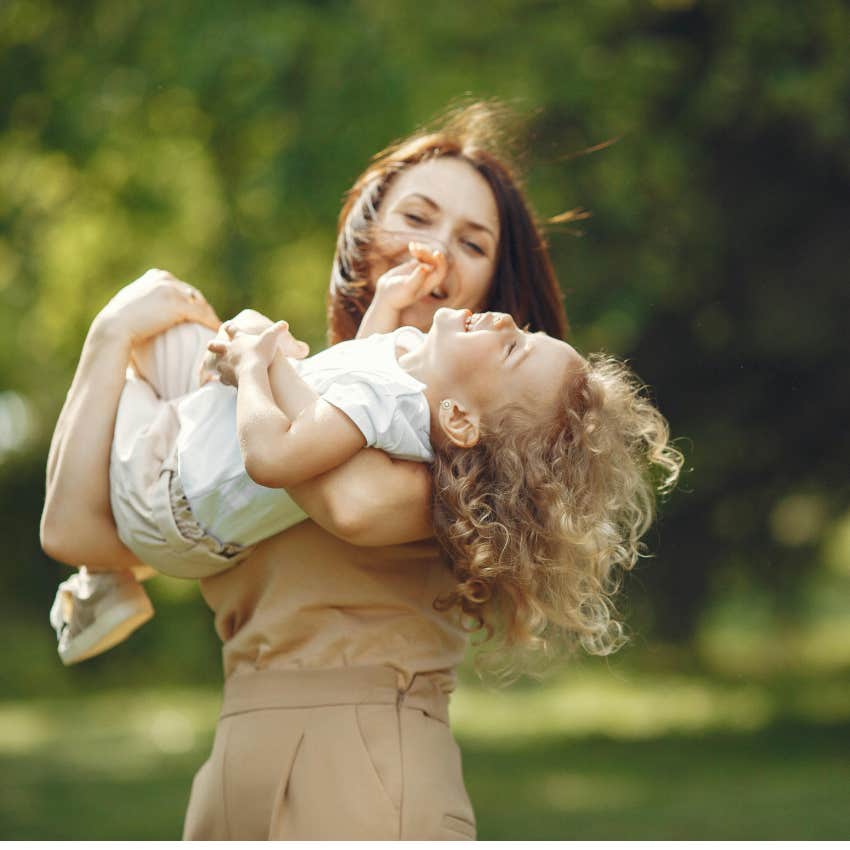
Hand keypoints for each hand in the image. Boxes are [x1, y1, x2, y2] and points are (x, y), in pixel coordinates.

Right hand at [95, 268, 219, 345]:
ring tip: (217, 329)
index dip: (190, 300)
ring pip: (200, 304)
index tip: (197, 313)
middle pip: (193, 294)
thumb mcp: (131, 305)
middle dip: (203, 308)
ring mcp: (172, 290)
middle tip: (211, 323)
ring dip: (210, 316)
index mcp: (155, 276)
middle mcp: (165, 279)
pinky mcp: (178, 304)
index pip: (181, 287)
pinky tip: (216, 332)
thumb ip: (144, 302)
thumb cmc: (118, 322)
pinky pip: (202, 315)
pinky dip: (211, 323)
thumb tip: (147, 312)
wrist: (113, 327)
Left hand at [208, 320, 308, 385]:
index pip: (232, 329)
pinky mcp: (226, 377)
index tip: (228, 326)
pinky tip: (225, 381)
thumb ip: (278, 330)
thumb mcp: (272, 338)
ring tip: (221, 366)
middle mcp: (228, 350)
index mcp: (237, 339)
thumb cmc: (261, 353)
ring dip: (219, 364)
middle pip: (215, 345)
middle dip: (214, 345)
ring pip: (217, 363)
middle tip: (211, 345)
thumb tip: (285, 324)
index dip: (230, 327)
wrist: (251, 371)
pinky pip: (222, 378)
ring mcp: (225, 364)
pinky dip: (224, 379)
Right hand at [373, 242, 448, 310]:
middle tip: (414, 250)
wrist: (385, 296)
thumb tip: (425, 267)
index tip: (436, 253)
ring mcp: (421, 270)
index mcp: (430, 284)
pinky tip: (411, 245)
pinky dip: (417, 249)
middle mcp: (428, 277)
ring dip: (421, 250)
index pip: (441, 271)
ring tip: (412, 247)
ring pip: (427, 255)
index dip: (441, 262)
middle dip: (426, 253)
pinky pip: (420, 255)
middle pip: (433, 261)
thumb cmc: (396, 295)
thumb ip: (417, 279)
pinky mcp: (413, 266)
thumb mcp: (407, 287)